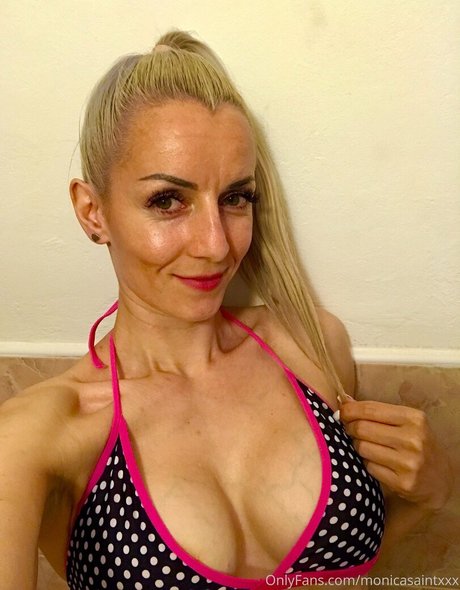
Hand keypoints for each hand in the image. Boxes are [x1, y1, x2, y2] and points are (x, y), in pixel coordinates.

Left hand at [339, 396, 452, 510]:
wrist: (440, 479)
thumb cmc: (418, 444)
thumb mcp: (406, 422)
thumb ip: (377, 412)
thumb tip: (345, 401)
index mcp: (414, 418)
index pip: (370, 409)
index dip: (350, 410)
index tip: (342, 412)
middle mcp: (413, 439)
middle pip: (362, 428)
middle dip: (350, 428)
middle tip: (349, 429)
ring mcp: (408, 463)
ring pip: (362, 448)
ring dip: (358, 446)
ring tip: (366, 446)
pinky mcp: (402, 483)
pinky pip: (368, 467)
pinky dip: (366, 463)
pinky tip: (377, 462)